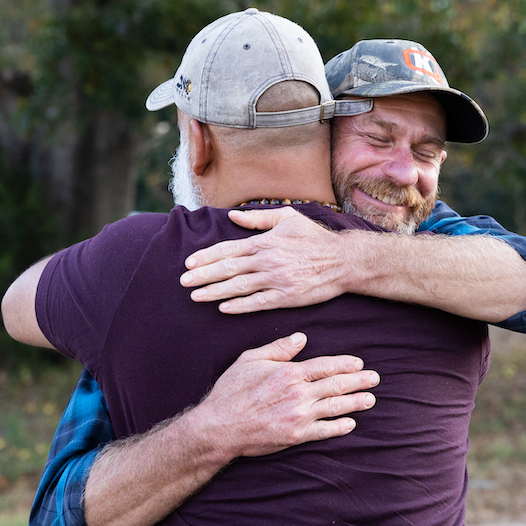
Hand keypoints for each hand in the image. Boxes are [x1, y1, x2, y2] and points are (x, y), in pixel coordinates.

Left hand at [180, 208, 348, 313]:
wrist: (343, 260)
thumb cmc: (315, 238)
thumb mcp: (287, 219)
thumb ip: (258, 219)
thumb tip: (232, 217)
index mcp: (265, 241)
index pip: (228, 249)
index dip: (206, 257)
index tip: (189, 263)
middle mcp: (267, 260)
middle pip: (228, 269)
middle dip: (202, 276)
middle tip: (183, 281)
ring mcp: (276, 280)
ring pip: (238, 287)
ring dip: (214, 292)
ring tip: (195, 296)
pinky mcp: (286, 297)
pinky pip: (257, 303)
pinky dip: (238, 305)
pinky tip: (223, 308)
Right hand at [196, 332, 378, 457]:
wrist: (219, 426)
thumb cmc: (232, 390)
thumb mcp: (251, 360)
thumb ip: (278, 349)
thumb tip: (301, 338)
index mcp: (289, 373)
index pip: (325, 366)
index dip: (344, 364)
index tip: (359, 363)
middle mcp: (298, 394)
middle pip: (335, 385)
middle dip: (358, 381)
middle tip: (375, 378)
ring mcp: (299, 416)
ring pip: (334, 408)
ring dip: (355, 403)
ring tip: (370, 399)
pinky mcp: (295, 436)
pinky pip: (324, 431)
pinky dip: (339, 427)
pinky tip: (350, 423)